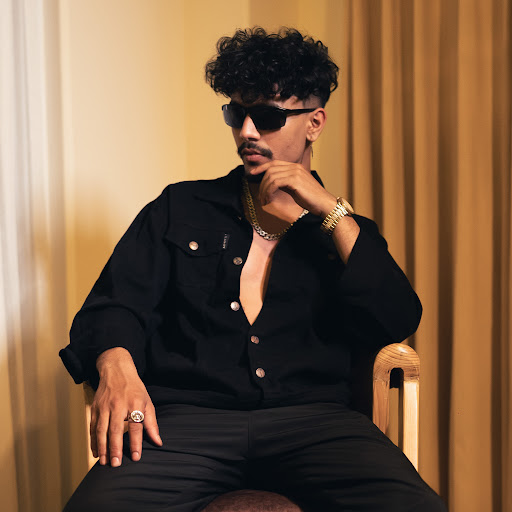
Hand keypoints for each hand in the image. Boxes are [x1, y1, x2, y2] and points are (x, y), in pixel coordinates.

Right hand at [91, 347, 161, 466]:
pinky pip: (93, 427)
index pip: (136, 425)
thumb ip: (152, 423)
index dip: (136, 442)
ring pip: (101, 430)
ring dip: (102, 448)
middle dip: (115, 448)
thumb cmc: (135, 389)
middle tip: (116, 464)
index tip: (136, 457)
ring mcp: (105, 406)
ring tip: (104, 462)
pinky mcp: (95, 408)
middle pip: (115, 429)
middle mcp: (118, 404)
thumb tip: (158, 442)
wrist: (117, 371)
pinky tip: (96, 452)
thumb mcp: (147, 402)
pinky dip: (93, 441)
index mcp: (135, 403)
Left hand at [249, 161, 336, 216]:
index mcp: (295, 167)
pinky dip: (269, 191)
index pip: (274, 163)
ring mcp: (295, 172)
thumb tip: (272, 184)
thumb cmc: (310, 199)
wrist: (324, 203)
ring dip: (264, 189)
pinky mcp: (294, 180)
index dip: (262, 167)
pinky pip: (275, 183)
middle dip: (262, 183)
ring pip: (271, 176)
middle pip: (270, 169)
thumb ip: (284, 183)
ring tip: (264, 200)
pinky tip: (269, 199)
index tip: (253, 173)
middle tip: (261, 196)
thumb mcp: (295, 188)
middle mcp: (295, 167)